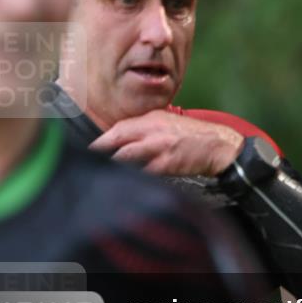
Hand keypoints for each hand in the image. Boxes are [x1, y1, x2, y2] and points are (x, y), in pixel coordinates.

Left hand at [90, 109, 243, 176]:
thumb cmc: (193, 136)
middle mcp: (153, 130)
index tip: (87, 148)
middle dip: (98, 150)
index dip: (102, 139)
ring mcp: (159, 146)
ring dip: (111, 165)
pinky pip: (143, 172)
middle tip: (83, 160)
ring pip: (126, 155)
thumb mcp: (168, 124)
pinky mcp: (167, 163)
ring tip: (98, 173)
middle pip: (117, 138)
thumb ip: (146, 129)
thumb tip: (122, 140)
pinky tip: (122, 183)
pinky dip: (131, 177)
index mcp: (152, 118)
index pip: (119, 127)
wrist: (218, 145)